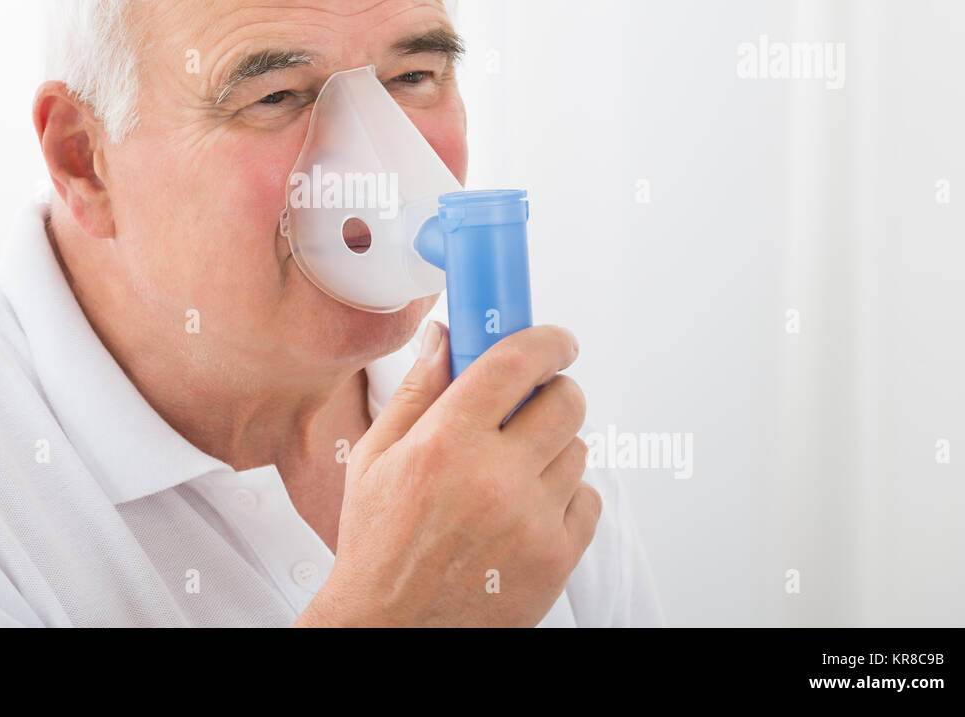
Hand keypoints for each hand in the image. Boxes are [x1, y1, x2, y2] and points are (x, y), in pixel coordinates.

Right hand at [294, 321, 599, 626]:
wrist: (390, 628)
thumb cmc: (378, 543)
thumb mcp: (376, 457)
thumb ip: (418, 391)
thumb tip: (443, 337)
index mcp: (445, 443)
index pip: (515, 363)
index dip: (546, 340)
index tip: (556, 340)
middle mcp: (495, 478)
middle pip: (566, 402)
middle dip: (553, 392)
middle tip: (533, 403)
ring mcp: (532, 521)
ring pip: (579, 450)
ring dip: (554, 448)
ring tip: (514, 470)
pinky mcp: (556, 559)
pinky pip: (589, 501)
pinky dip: (565, 497)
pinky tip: (527, 508)